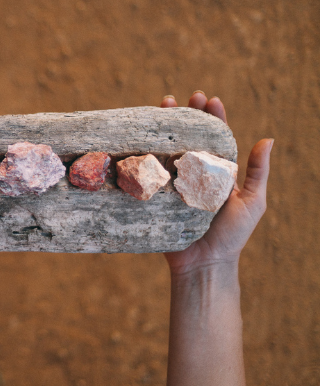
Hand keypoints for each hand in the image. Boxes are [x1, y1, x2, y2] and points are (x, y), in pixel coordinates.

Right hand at [160, 91, 273, 274]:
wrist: (204, 262)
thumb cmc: (232, 235)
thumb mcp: (252, 202)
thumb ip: (257, 172)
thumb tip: (268, 140)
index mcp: (219, 170)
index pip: (217, 137)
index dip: (212, 117)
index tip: (209, 99)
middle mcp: (196, 172)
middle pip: (189, 137)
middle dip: (185, 115)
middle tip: (181, 98)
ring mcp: (175, 182)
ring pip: (168, 149)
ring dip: (163, 128)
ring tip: (161, 108)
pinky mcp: (158, 195)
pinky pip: (150, 172)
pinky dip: (145, 154)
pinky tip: (141, 138)